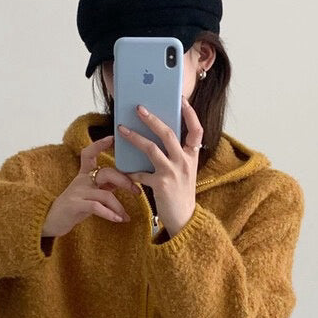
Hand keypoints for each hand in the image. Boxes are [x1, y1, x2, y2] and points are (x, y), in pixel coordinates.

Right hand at [41, 134, 141, 236]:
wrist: (52, 221)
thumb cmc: (74, 207)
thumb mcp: (90, 193)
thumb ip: (105, 185)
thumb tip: (127, 181)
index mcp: (84, 174)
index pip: (89, 153)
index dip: (99, 144)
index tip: (112, 138)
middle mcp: (81, 180)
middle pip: (106, 173)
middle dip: (124, 181)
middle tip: (137, 192)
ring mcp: (77, 192)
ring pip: (105, 194)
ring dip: (118, 207)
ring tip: (125, 216)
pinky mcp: (74, 205)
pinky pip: (96, 207)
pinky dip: (109, 214)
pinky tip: (117, 220)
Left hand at [117, 96, 203, 238]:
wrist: (184, 218)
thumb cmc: (182, 192)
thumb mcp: (186, 170)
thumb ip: (177, 153)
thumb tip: (160, 134)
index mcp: (192, 156)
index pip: (196, 130)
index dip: (190, 114)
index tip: (182, 99)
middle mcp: (184, 162)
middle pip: (168, 134)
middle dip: (152, 119)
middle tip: (139, 108)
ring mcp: (172, 173)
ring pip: (151, 149)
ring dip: (134, 137)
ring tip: (121, 129)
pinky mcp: (160, 185)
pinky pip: (141, 173)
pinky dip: (130, 171)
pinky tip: (123, 169)